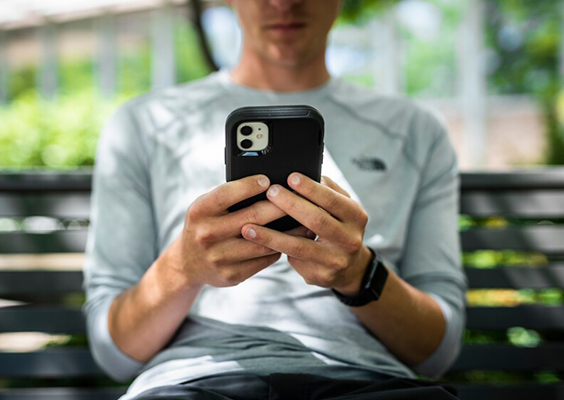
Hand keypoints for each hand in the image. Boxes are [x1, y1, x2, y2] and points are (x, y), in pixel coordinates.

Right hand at [170, 174, 310, 288]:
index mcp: (199, 211)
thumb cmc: (206, 224)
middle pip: (252, 217)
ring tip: (307, 222)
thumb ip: (229, 196)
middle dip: (280, 206)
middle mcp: (207, 235)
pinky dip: (280, 248)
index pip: (227, 194)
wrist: (188, 263)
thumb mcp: (206, 206)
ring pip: (263, 242)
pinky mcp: (232, 275)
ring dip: (289, 232)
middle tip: (301, 198)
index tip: (269, 180)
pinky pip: (264, 259)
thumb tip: (267, 183)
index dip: (249, 186)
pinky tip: (294, 240)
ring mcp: (219, 257)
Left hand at [241, 173, 372, 295]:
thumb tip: (303, 175)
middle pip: (316, 220)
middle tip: (270, 193)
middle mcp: (350, 239)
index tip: (291, 177)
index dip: (311, 188)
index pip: (332, 200)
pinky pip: (294, 259)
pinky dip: (274, 249)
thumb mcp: (342, 208)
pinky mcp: (321, 275)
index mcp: (356, 216)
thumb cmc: (339, 227)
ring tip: (249, 226)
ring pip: (299, 245)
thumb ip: (327, 190)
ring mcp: (336, 260)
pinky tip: (256, 243)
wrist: (350, 268)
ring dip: (271, 235)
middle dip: (291, 205)